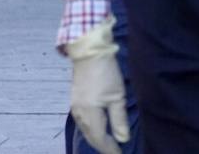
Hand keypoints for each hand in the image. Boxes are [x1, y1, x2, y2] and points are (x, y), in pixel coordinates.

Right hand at [67, 18, 128, 153]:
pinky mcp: (75, 102)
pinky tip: (98, 130)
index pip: (100, 139)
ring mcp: (75, 108)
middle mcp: (79, 115)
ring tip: (108, 145)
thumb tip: (122, 138)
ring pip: (86, 131)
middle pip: (91, 137)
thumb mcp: (117, 96)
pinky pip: (83, 123)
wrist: (89, 54)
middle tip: (114, 152)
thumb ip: (119, 119)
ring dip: (96, 139)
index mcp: (90, 115)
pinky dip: (91, 130)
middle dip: (102, 146)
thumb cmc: (106, 74)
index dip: (110, 149)